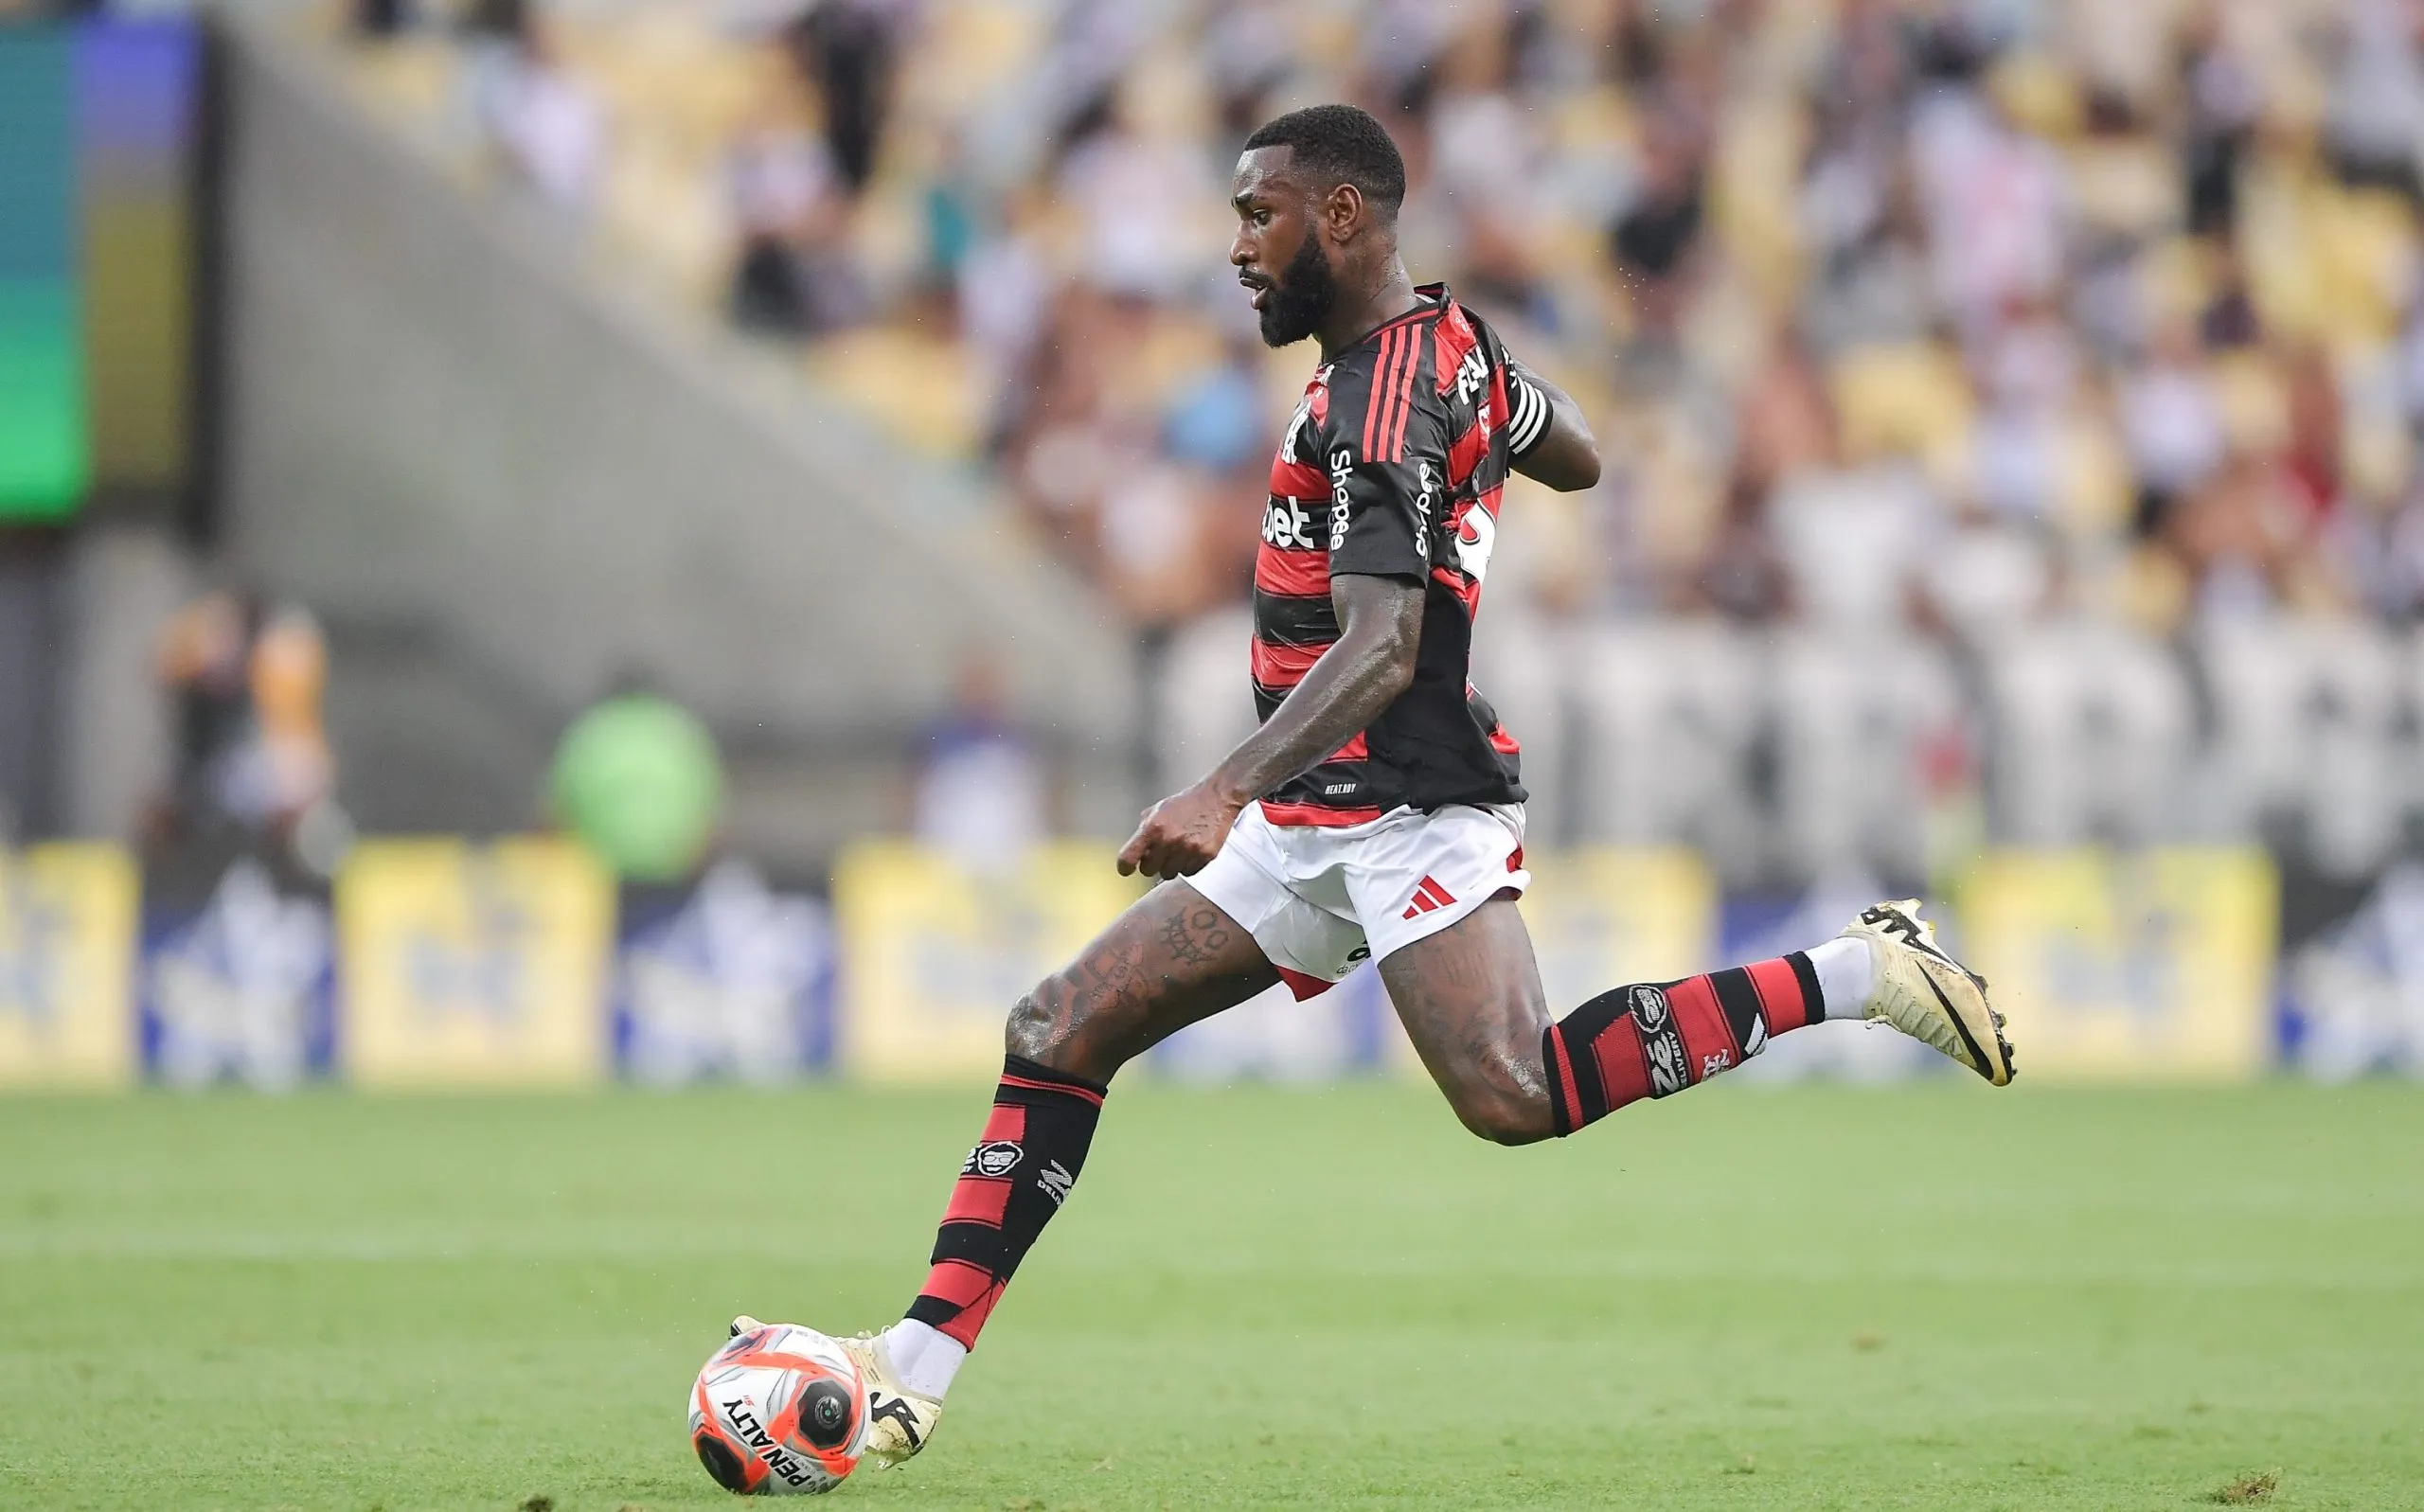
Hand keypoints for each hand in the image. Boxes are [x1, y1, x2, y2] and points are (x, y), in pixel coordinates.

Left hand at [1116, 781, 1247, 879]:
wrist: (1217, 798)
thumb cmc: (1187, 804)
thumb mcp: (1159, 809)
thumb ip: (1144, 828)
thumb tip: (1135, 850)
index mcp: (1153, 827)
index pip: (1128, 858)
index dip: (1125, 867)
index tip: (1127, 869)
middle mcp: (1168, 840)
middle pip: (1148, 870)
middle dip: (1152, 863)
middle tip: (1161, 852)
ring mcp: (1187, 849)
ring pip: (1169, 874)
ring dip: (1171, 865)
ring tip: (1179, 848)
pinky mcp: (1204, 856)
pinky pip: (1188, 872)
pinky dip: (1188, 865)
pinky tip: (1192, 851)